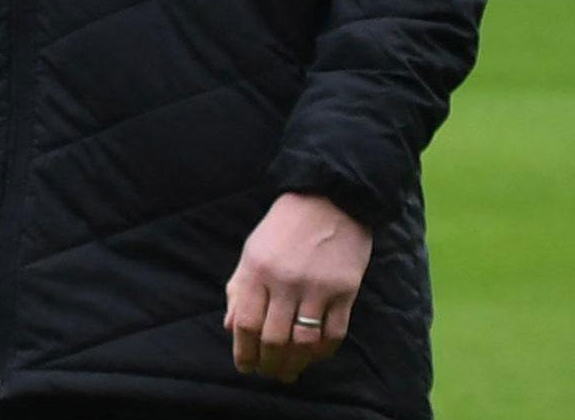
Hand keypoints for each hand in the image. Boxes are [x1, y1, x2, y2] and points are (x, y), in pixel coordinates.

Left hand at [225, 191, 367, 381]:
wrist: (330, 199)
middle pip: (274, 338)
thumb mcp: (252, 250)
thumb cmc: (284, 227)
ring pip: (304, 341)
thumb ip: (239, 287)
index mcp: (256, 269)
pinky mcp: (345, 291)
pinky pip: (334, 333)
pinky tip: (314, 357)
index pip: (245, 322)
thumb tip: (230, 327)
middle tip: (269, 374)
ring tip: (290, 373)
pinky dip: (323, 351)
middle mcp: (284, 281)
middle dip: (269, 363)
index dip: (243, 351)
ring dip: (295, 363)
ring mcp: (316, 287)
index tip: (245, 367)